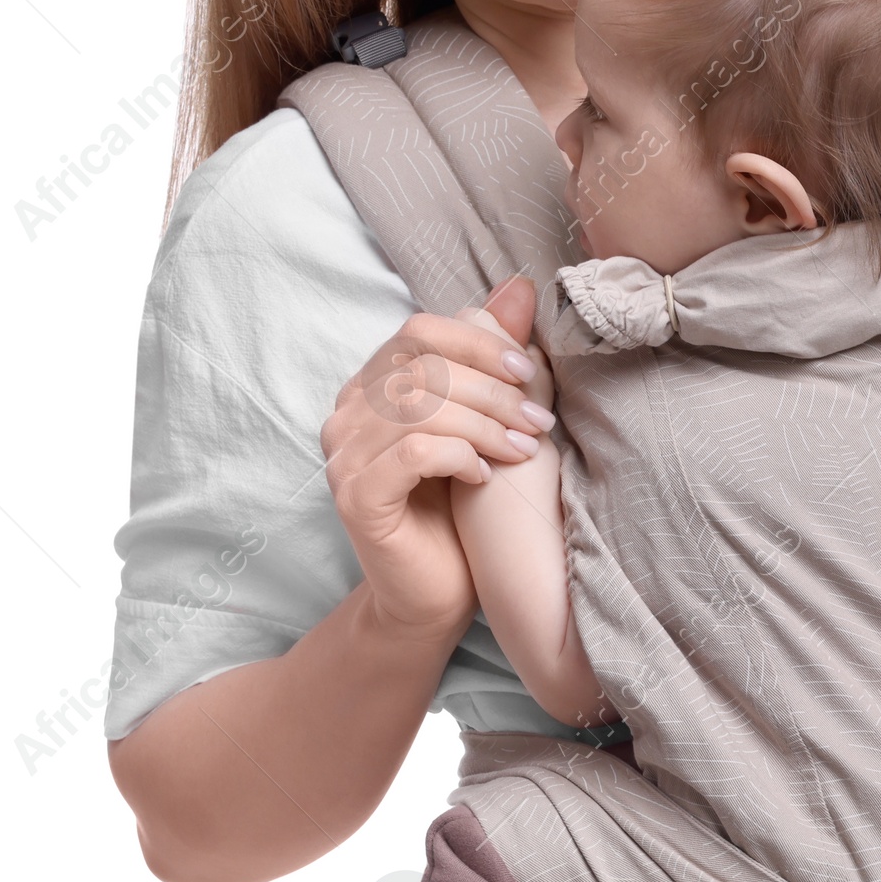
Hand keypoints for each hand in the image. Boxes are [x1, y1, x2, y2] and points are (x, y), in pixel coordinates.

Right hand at [320, 277, 553, 637]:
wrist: (436, 595)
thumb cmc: (462, 511)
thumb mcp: (484, 424)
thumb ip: (490, 358)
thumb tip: (517, 286)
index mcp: (371, 388)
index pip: (418, 332)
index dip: (477, 342)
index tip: (528, 371)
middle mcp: (346, 416)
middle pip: (421, 369)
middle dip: (492, 390)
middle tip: (538, 421)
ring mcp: (343, 457)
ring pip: (419, 409)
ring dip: (485, 424)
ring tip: (524, 450)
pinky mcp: (356, 498)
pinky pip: (412, 453)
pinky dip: (459, 456)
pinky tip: (484, 477)